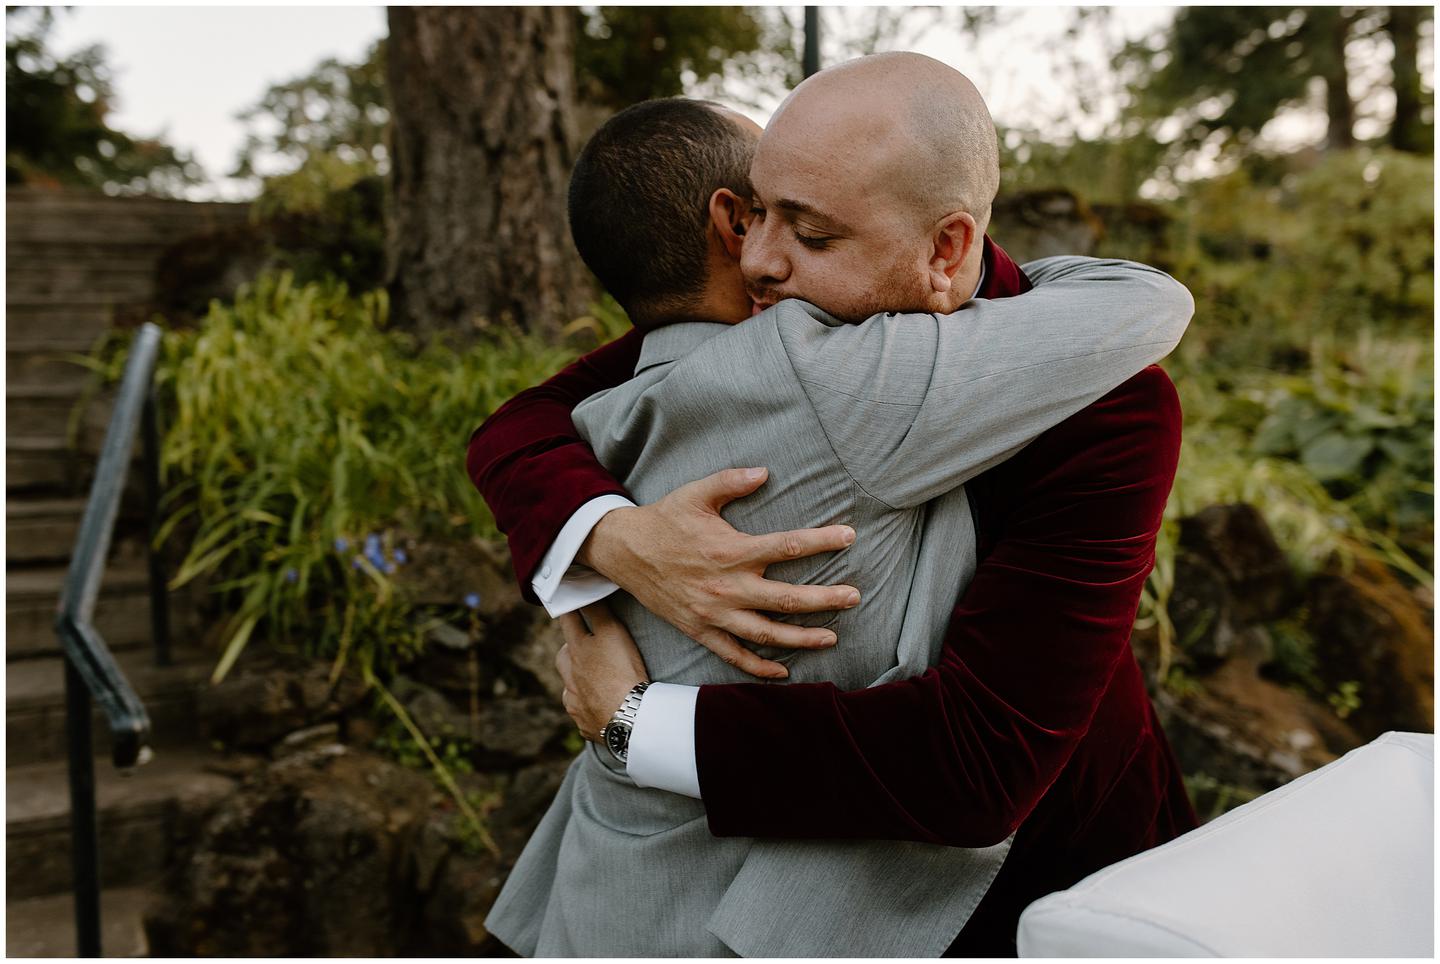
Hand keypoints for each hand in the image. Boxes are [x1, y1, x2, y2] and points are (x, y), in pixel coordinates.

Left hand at [556, 603, 648, 741]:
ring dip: (576, 679)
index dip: (569, 610)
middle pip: (563, 656)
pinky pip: (581, 711)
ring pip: (569, 686)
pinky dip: (587, 706)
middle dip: (570, 648)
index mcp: (577, 651)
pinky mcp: (584, 723)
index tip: (567, 602)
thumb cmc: (622, 671)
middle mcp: (570, 676)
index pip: (569, 622)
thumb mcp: (613, 633)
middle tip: (582, 645)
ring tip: (591, 678)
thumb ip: (598, 613)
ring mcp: (575, 701)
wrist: (627, 717)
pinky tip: (599, 705)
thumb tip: (584, 594)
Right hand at [576, 467, 859, 678]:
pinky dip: (759, 667)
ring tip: (831, 637)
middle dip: (825, 600)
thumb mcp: (696, 493)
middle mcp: (727, 587)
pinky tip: (784, 670)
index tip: (849, 537)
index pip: (788, 546)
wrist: (624, 551)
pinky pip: (734, 655)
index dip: (822, 542)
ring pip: (766, 634)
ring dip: (802, 638)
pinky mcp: (701, 630)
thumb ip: (731, 481)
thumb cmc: (665, 519)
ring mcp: (714, 614)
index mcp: (731, 551)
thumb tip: (765, 471)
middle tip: (854, 597)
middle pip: (786, 599)